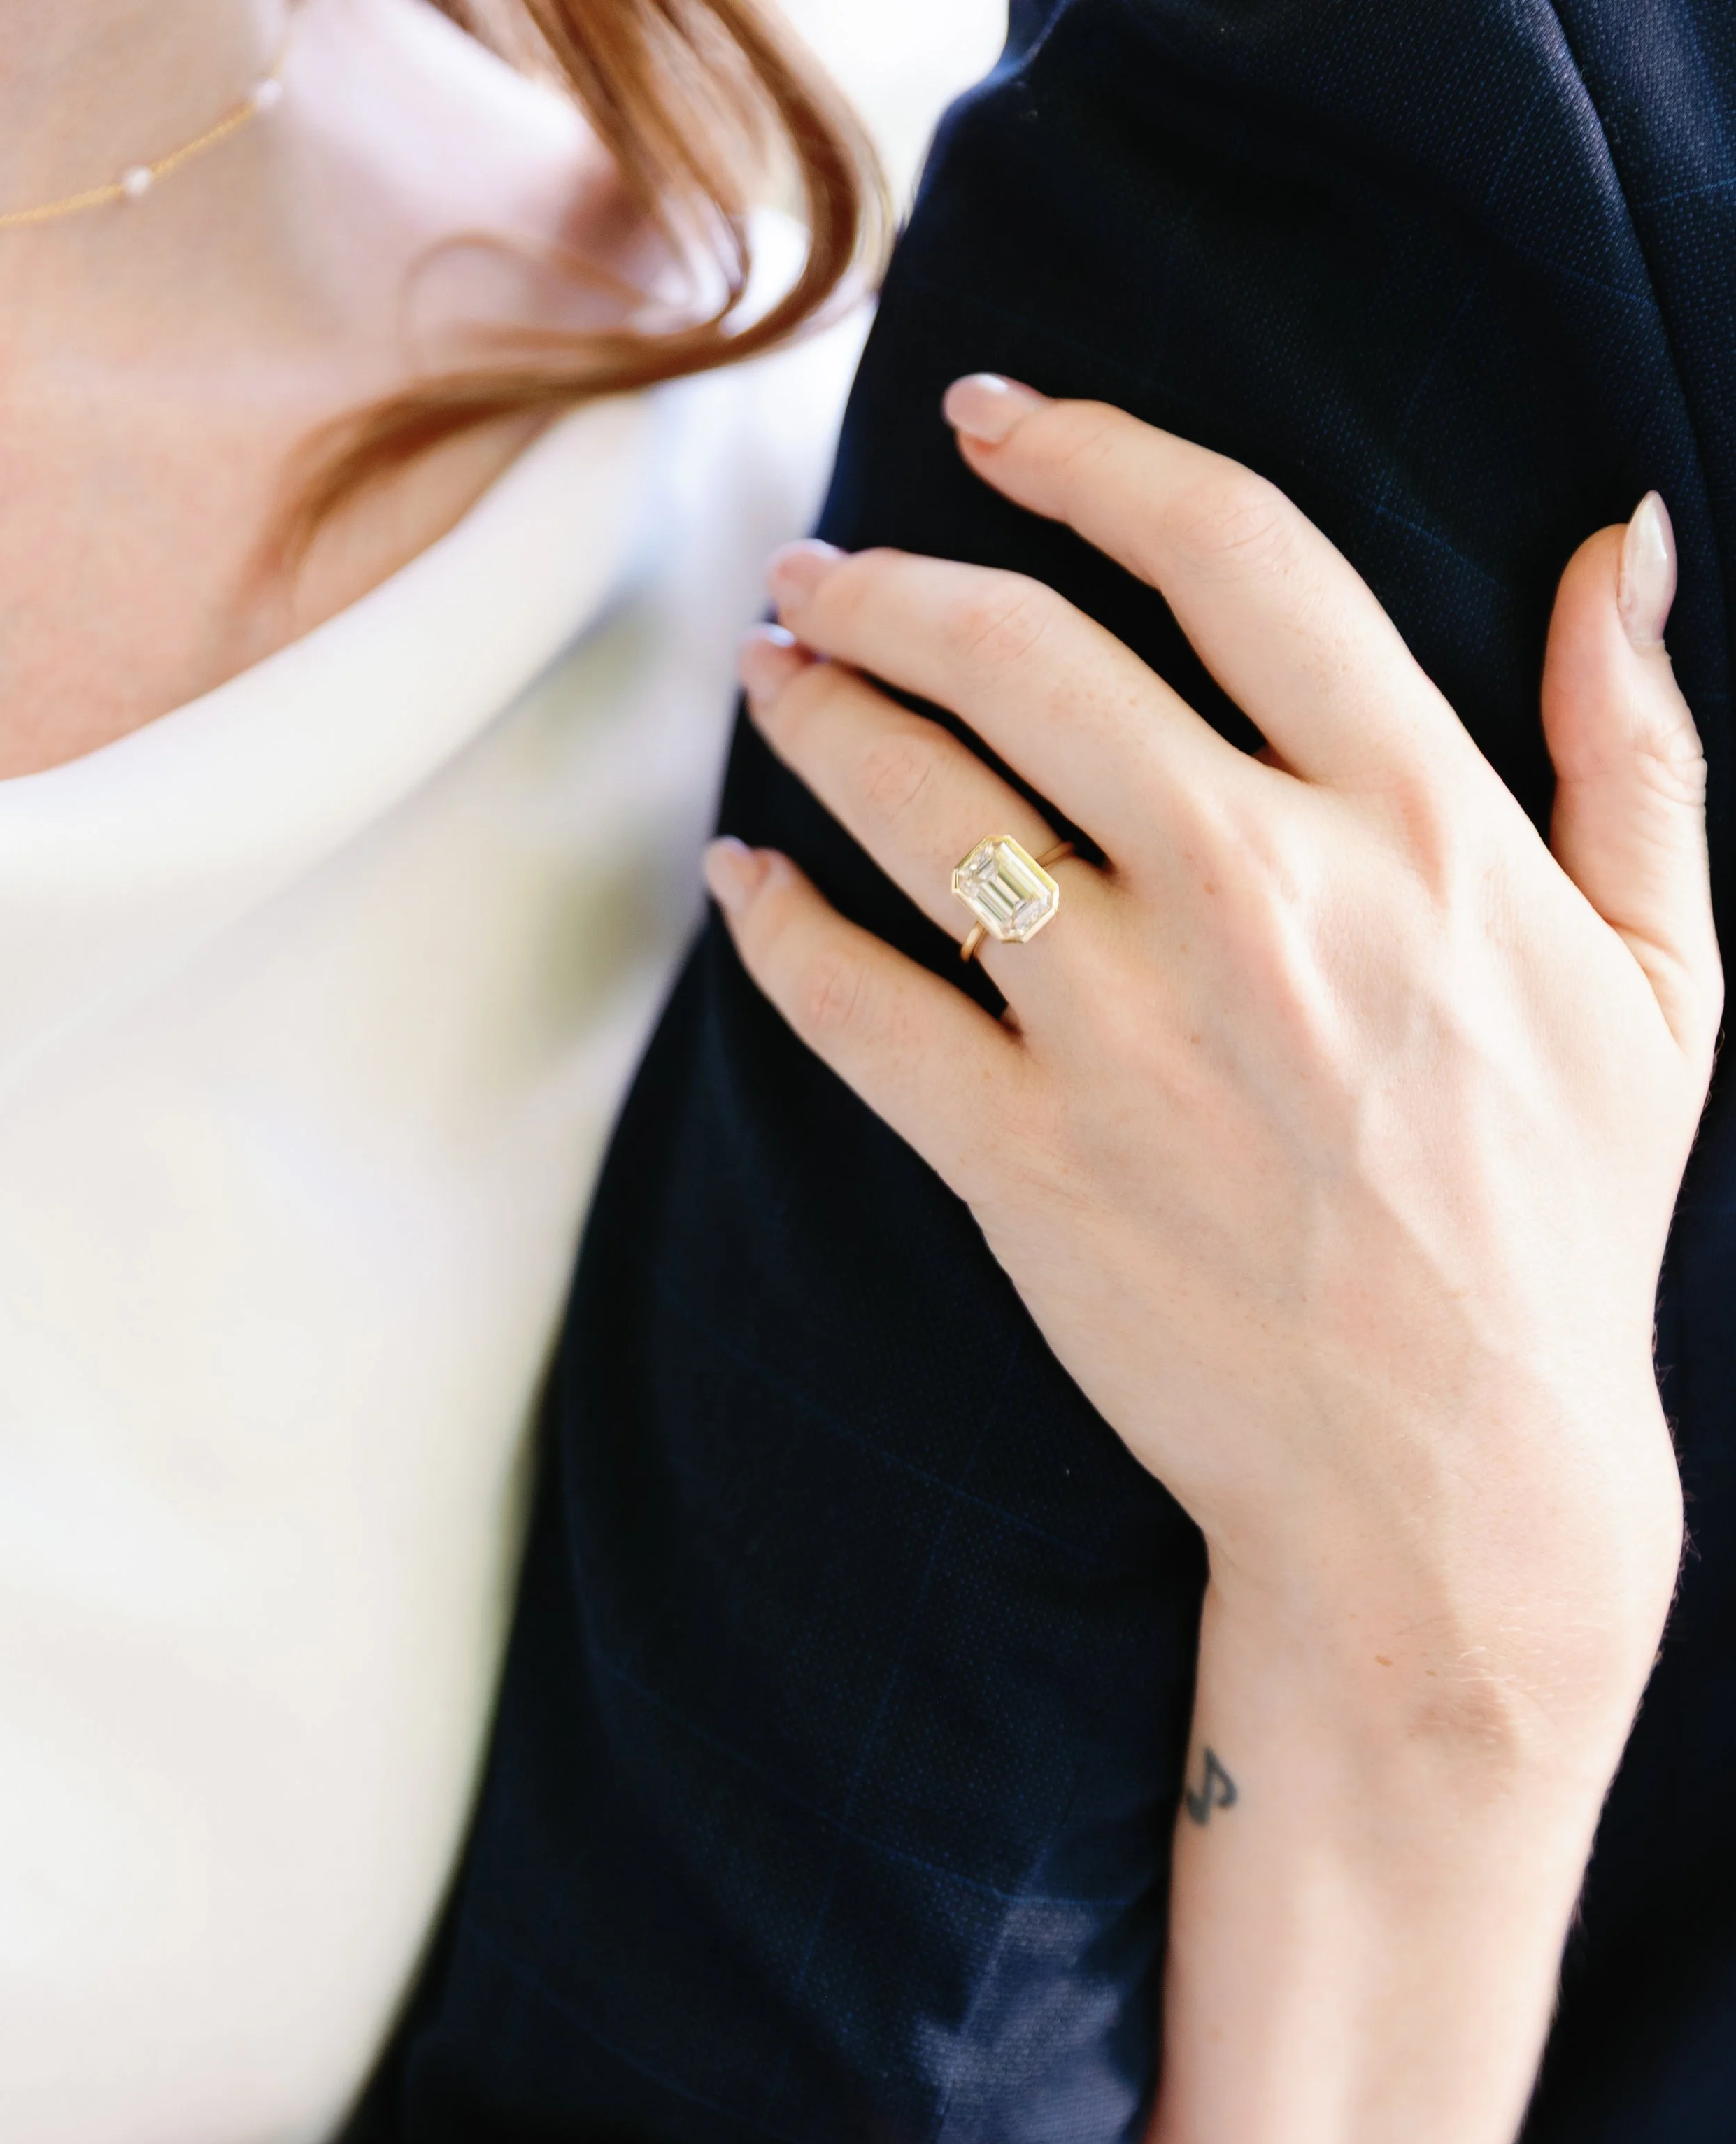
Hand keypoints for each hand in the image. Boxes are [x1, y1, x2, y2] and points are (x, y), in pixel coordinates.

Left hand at [709, 378, 1716, 1753]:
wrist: (1451, 1481)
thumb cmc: (1560, 1222)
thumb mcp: (1666, 972)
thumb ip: (1635, 746)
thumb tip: (1621, 541)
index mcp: (1418, 826)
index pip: (1232, 552)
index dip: (1091, 450)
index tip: (995, 419)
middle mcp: (1259, 897)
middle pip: (1025, 654)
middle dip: (895, 578)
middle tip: (823, 564)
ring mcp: (1123, 1033)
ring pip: (917, 807)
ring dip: (817, 711)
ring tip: (770, 670)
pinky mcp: (1022, 1162)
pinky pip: (855, 1007)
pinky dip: (779, 928)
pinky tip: (743, 876)